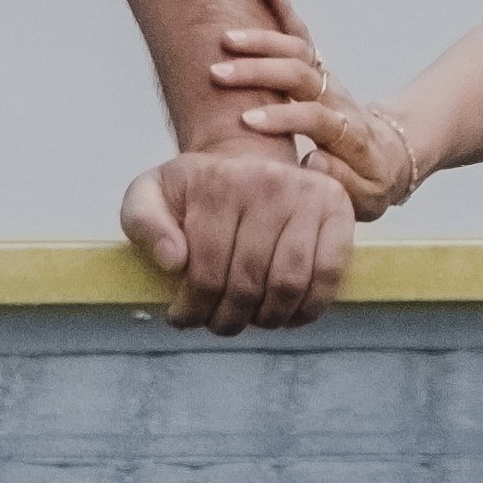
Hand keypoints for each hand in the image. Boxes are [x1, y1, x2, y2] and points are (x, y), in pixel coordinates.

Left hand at [122, 143, 359, 333]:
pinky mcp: (339, 210)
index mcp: (218, 180)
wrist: (246, 159)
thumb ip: (143, 222)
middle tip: (218, 324)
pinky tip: (286, 315)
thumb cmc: (197, 188)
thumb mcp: (151, 194)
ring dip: (266, 318)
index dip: (192, 307)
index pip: (206, 268)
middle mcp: (268, 182)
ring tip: (250, 321)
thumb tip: (172, 261)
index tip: (182, 318)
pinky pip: (327, 274)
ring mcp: (308, 195)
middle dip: (228, 318)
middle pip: (247, 281)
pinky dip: (308, 307)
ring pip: (288, 283)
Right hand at [200, 18, 435, 217]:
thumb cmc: (369, 184)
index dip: (285, 117)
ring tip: (225, 40)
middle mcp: (338, 99)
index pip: (318, 118)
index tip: (249, 121)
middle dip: (260, 72)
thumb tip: (313, 159)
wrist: (390, 157)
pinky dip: (283, 7)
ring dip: (262, 42)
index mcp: (350, 135)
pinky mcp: (318, 69)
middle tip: (218, 74)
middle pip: (303, 75)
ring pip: (299, 50)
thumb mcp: (363, 198)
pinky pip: (301, 34)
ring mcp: (328, 80)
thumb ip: (340, 181)